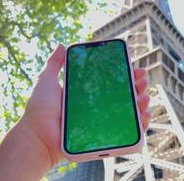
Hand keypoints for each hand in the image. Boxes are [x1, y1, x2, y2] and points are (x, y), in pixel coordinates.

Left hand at [20, 44, 150, 166]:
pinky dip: (139, 125)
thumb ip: (54, 64)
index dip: (124, 74)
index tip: (134, 66)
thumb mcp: (46, 81)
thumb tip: (61, 44)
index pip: (111, 82)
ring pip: (128, 112)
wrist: (38, 137)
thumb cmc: (40, 110)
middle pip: (123, 95)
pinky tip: (144, 115)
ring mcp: (101, 122)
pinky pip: (126, 132)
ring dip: (141, 103)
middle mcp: (97, 107)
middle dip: (137, 86)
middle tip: (143, 79)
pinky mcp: (104, 138)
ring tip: (145, 96)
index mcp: (87, 93)